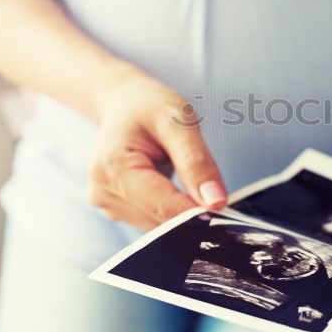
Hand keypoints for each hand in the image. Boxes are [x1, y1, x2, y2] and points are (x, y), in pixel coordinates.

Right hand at [86, 65, 226, 228]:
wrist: (124, 104)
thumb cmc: (149, 106)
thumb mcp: (180, 122)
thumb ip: (197, 162)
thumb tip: (216, 202)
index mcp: (113, 168)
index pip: (163, 207)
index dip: (199, 214)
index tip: (227, 211)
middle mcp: (104, 192)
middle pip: (162, 220)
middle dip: (193, 212)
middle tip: (215, 191)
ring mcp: (108, 205)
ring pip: (161, 226)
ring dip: (184, 212)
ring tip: (192, 181)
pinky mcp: (118, 211)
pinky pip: (156, 221)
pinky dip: (174, 211)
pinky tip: (179, 189)